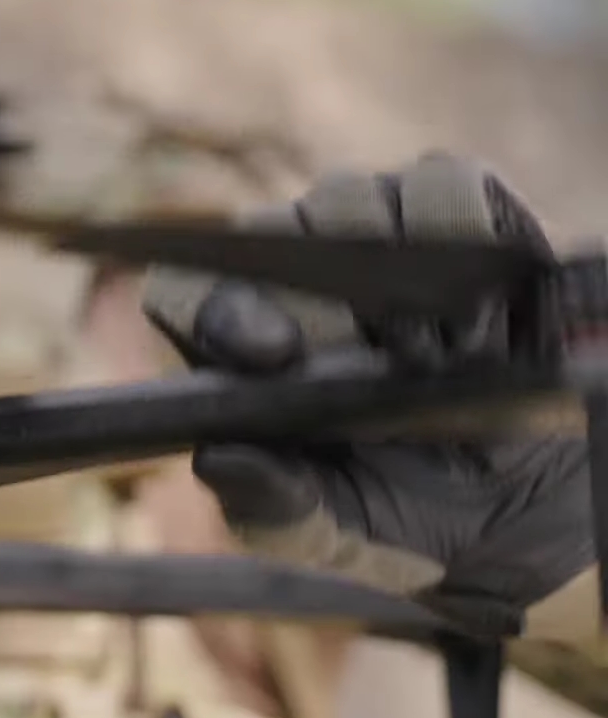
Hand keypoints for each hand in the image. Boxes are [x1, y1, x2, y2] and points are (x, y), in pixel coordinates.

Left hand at [141, 153, 599, 641]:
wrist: (532, 508)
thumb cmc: (406, 512)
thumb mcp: (337, 532)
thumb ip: (274, 508)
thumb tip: (216, 459)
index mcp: (240, 346)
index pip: (185, 292)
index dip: (216, 308)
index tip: (273, 356)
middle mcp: (294, 278)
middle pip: (267, 231)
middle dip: (322, 294)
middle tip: (390, 366)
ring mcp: (374, 238)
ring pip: (348, 197)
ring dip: (396, 277)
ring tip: (443, 359)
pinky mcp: (462, 220)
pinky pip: (446, 185)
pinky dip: (467, 242)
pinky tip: (489, 318)